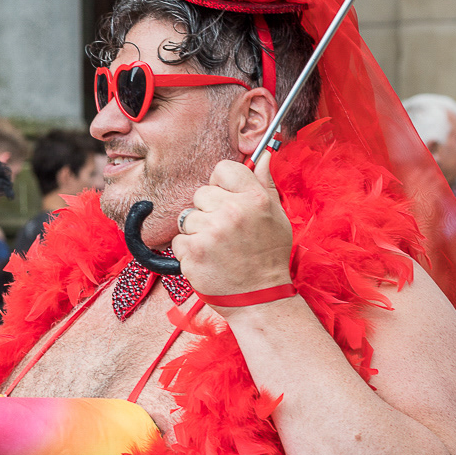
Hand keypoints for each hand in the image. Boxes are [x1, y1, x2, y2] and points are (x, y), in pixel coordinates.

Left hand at [171, 152, 293, 308]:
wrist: (260, 298)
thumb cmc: (268, 257)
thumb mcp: (276, 216)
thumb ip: (264, 184)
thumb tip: (264, 155)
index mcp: (254, 199)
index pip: (223, 169)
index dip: (221, 185)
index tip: (227, 201)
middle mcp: (232, 211)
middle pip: (201, 194)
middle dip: (208, 212)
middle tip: (226, 233)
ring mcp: (211, 232)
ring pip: (188, 218)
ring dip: (198, 233)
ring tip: (218, 249)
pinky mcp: (193, 252)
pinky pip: (179, 240)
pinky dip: (189, 251)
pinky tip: (208, 260)